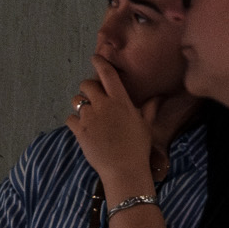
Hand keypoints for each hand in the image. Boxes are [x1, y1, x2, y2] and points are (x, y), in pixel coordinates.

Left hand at [66, 49, 157, 208]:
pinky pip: (70, 118)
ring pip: (77, 101)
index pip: (107, 74)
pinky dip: (74, 121)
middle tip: (93, 96)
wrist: (124, 169)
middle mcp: (103, 105)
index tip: (95, 58)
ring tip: (88, 114)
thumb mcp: (146, 125)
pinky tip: (82, 127)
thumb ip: (149, 108)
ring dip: (81, 105)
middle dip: (88, 88)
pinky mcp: (79, 131)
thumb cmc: (138, 147)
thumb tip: (158, 97)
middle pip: (86, 85)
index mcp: (120, 101)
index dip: (99, 63)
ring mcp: (89, 118)